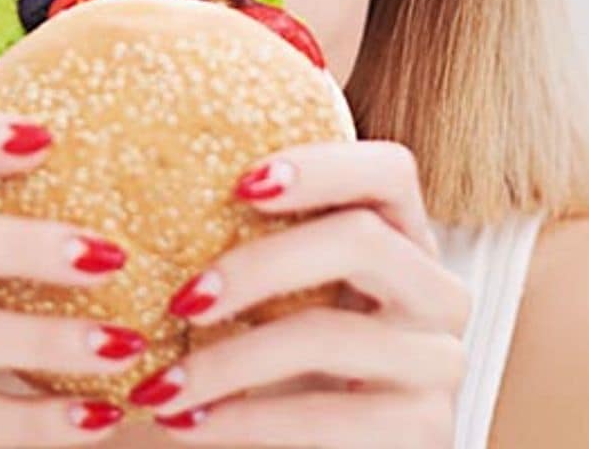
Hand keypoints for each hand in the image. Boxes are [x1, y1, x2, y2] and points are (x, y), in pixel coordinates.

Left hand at [126, 139, 471, 446]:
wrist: (311, 446)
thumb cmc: (283, 354)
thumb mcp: (277, 290)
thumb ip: (247, 239)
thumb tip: (148, 195)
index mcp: (401, 233)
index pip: (389, 171)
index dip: (322, 168)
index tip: (241, 185)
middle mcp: (436, 290)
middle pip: (361, 241)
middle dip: (259, 267)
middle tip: (182, 299)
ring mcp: (440, 363)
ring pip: (332, 335)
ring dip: (230, 360)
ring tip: (162, 382)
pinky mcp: (427, 431)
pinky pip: (330, 417)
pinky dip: (247, 420)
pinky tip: (190, 422)